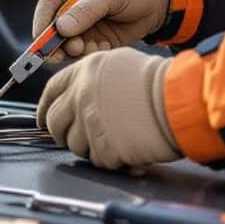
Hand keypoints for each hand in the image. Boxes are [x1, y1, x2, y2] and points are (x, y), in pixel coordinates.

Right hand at [31, 0, 169, 62]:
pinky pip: (83, 52)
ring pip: (67, 43)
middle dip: (57, 43)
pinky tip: (105, 47)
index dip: (42, 23)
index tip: (42, 40)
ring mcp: (83, 25)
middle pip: (53, 28)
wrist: (159, 3)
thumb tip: (62, 28)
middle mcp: (73, 6)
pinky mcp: (94, 40)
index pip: (48, 5)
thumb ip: (86, 10)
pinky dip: (90, 54)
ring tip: (91, 47)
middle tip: (65, 53)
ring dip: (75, 50)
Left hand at [37, 47, 179, 168]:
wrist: (179, 101)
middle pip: (55, 122)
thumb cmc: (158, 82)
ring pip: (74, 145)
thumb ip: (91, 78)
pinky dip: (110, 159)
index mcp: (83, 72)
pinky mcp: (104, 148)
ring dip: (90, 146)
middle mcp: (81, 96)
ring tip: (113, 138)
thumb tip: (74, 94)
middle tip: (76, 136)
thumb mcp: (118, 64)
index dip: (45, 107)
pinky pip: (97, 160)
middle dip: (62, 132)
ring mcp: (90, 123)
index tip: (44, 118)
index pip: (51, 91)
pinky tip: (126, 148)